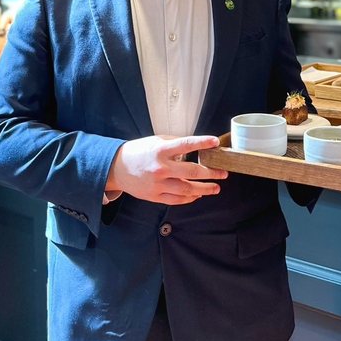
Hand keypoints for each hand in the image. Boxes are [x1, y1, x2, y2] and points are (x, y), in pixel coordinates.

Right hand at [106, 135, 227, 204]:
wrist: (117, 168)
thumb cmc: (138, 152)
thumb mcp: (156, 141)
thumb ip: (175, 144)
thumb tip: (195, 147)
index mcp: (161, 150)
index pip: (186, 144)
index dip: (202, 143)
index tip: (215, 142)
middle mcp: (161, 168)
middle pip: (192, 172)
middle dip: (211, 173)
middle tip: (223, 173)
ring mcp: (158, 184)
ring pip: (187, 189)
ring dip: (204, 189)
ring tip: (216, 188)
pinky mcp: (155, 196)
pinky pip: (177, 199)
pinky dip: (190, 198)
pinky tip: (198, 194)